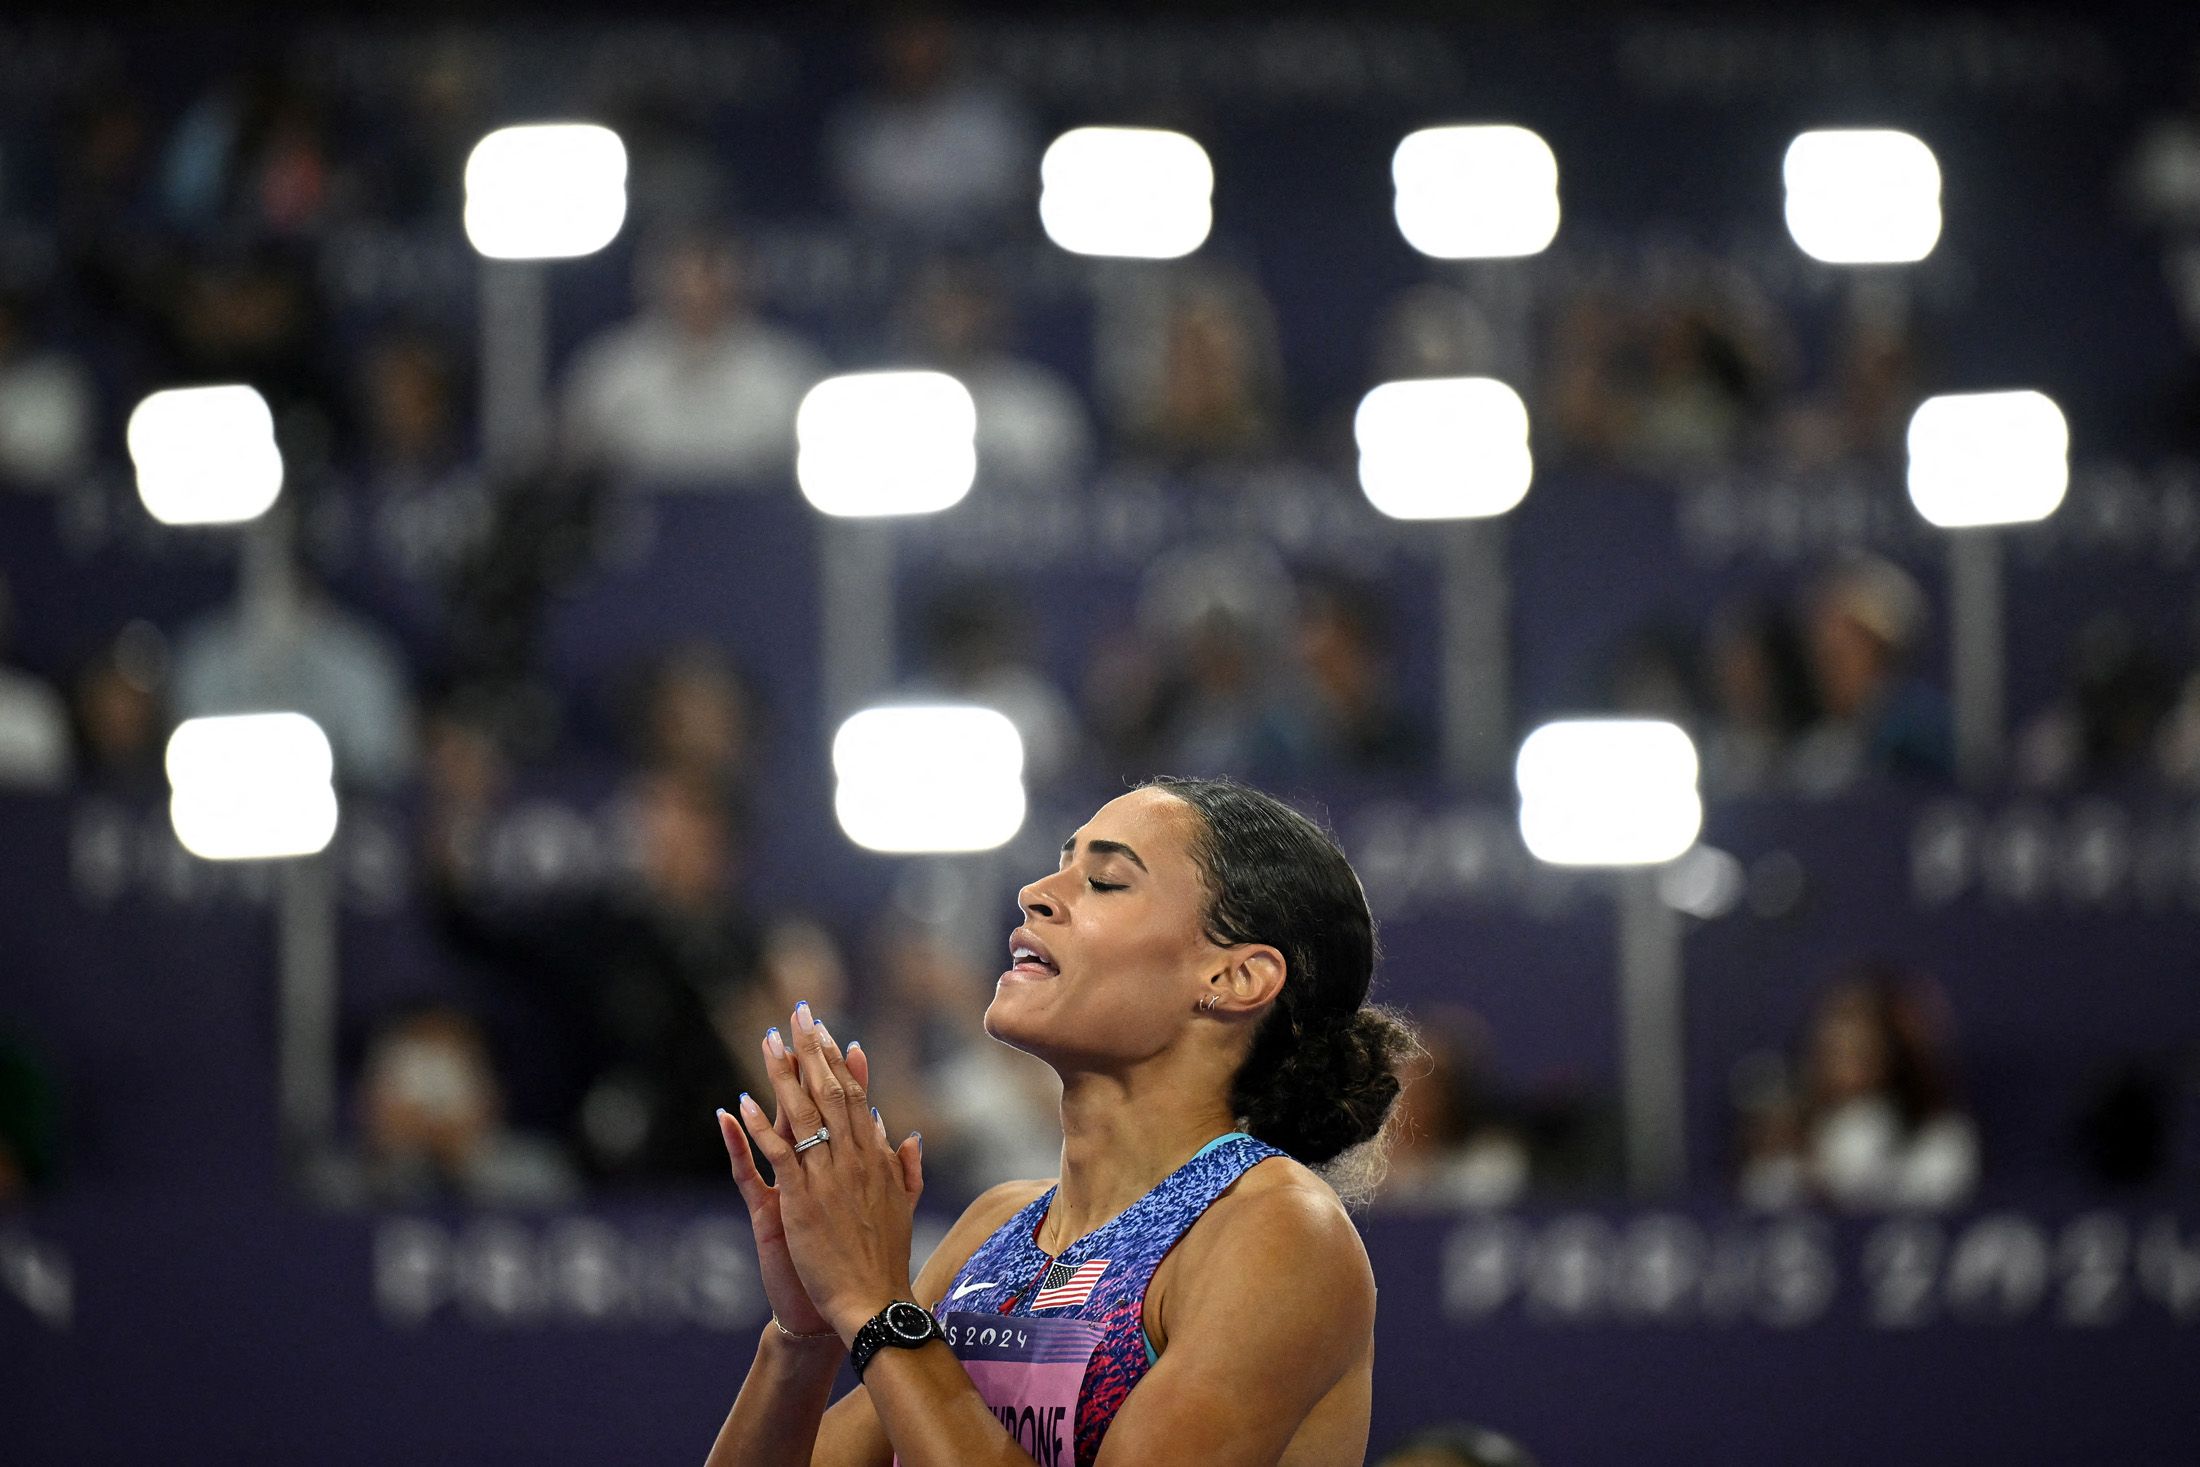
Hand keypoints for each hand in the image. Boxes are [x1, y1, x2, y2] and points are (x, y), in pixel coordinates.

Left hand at [733, 1002, 923, 1341]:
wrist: (873, 1298)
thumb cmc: (886, 1257)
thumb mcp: (904, 1206)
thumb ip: (907, 1169)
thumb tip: (909, 1134)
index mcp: (876, 1158)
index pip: (857, 1097)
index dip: (840, 1062)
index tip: (829, 1032)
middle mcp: (853, 1158)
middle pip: (830, 1092)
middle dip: (813, 1050)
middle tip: (799, 1013)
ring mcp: (826, 1177)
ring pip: (803, 1114)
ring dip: (783, 1074)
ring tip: (769, 1041)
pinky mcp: (801, 1200)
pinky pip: (776, 1154)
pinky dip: (758, 1128)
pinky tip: (740, 1103)